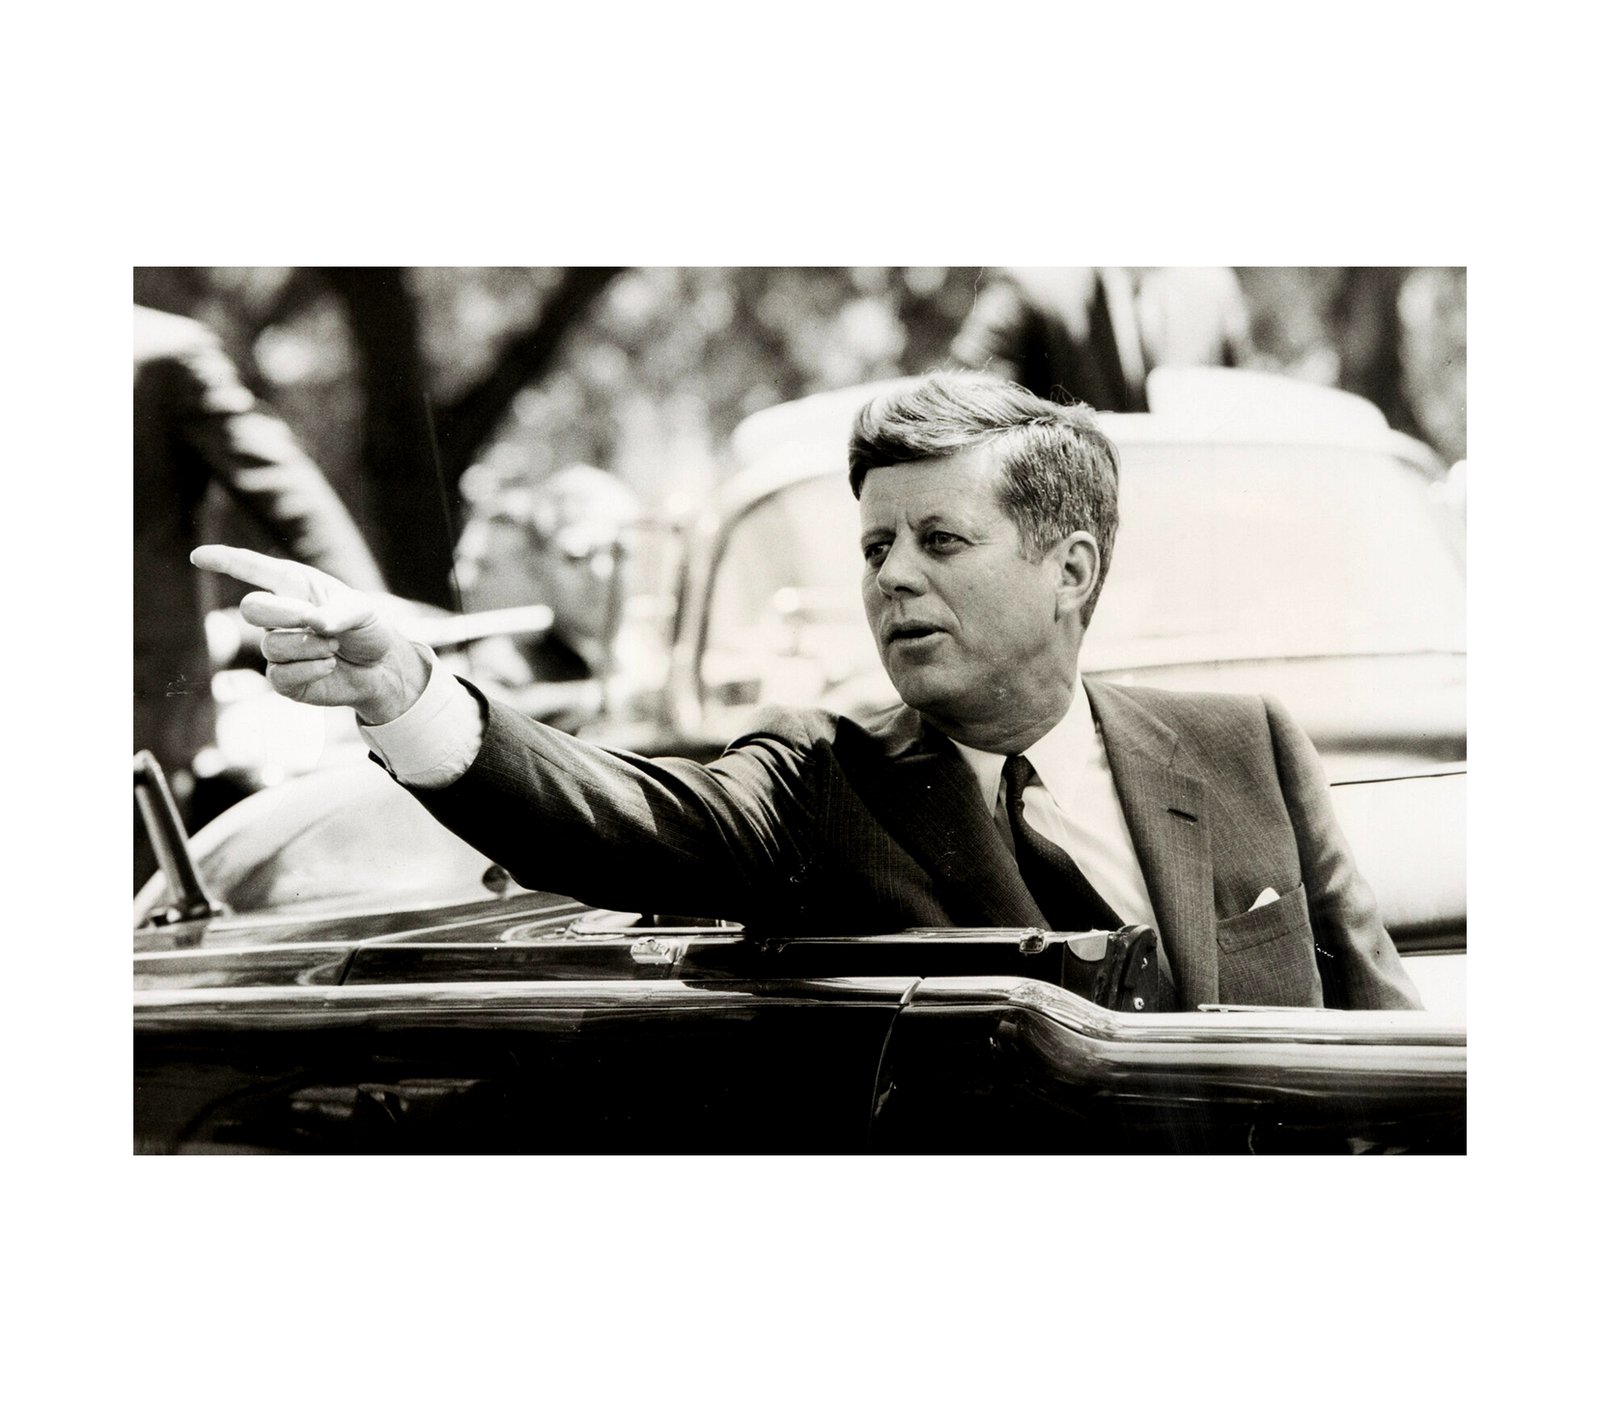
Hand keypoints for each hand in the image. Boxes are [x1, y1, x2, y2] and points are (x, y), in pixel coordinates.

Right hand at [190, 545, 427, 723]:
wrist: (381, 667)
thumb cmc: (367, 629)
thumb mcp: (363, 611)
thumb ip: (340, 612)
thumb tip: (314, 623)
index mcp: (294, 586)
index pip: (253, 569)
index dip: (226, 561)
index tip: (199, 556)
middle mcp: (279, 614)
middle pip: (251, 608)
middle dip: (283, 614)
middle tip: (315, 621)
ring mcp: (276, 646)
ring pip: (272, 645)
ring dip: (310, 646)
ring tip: (334, 646)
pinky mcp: (281, 678)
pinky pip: (281, 674)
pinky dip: (311, 669)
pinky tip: (329, 665)